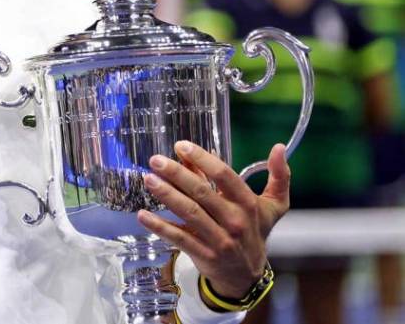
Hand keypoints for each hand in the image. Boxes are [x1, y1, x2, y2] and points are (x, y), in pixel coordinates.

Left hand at [137, 141, 289, 298]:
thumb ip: (279, 176)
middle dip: (177, 174)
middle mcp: (235, 221)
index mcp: (248, 204)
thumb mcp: (274, 205)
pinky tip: (143, 215)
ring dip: (167, 195)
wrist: (247, 276)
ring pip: (189, 213)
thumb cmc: (256, 231)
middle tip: (156, 160)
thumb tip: (279, 147)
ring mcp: (219, 239)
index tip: (181, 146)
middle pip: (202, 192)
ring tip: (149, 180)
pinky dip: (160, 226)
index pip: (224, 176)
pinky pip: (179, 238)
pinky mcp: (204, 254)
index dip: (203, 159)